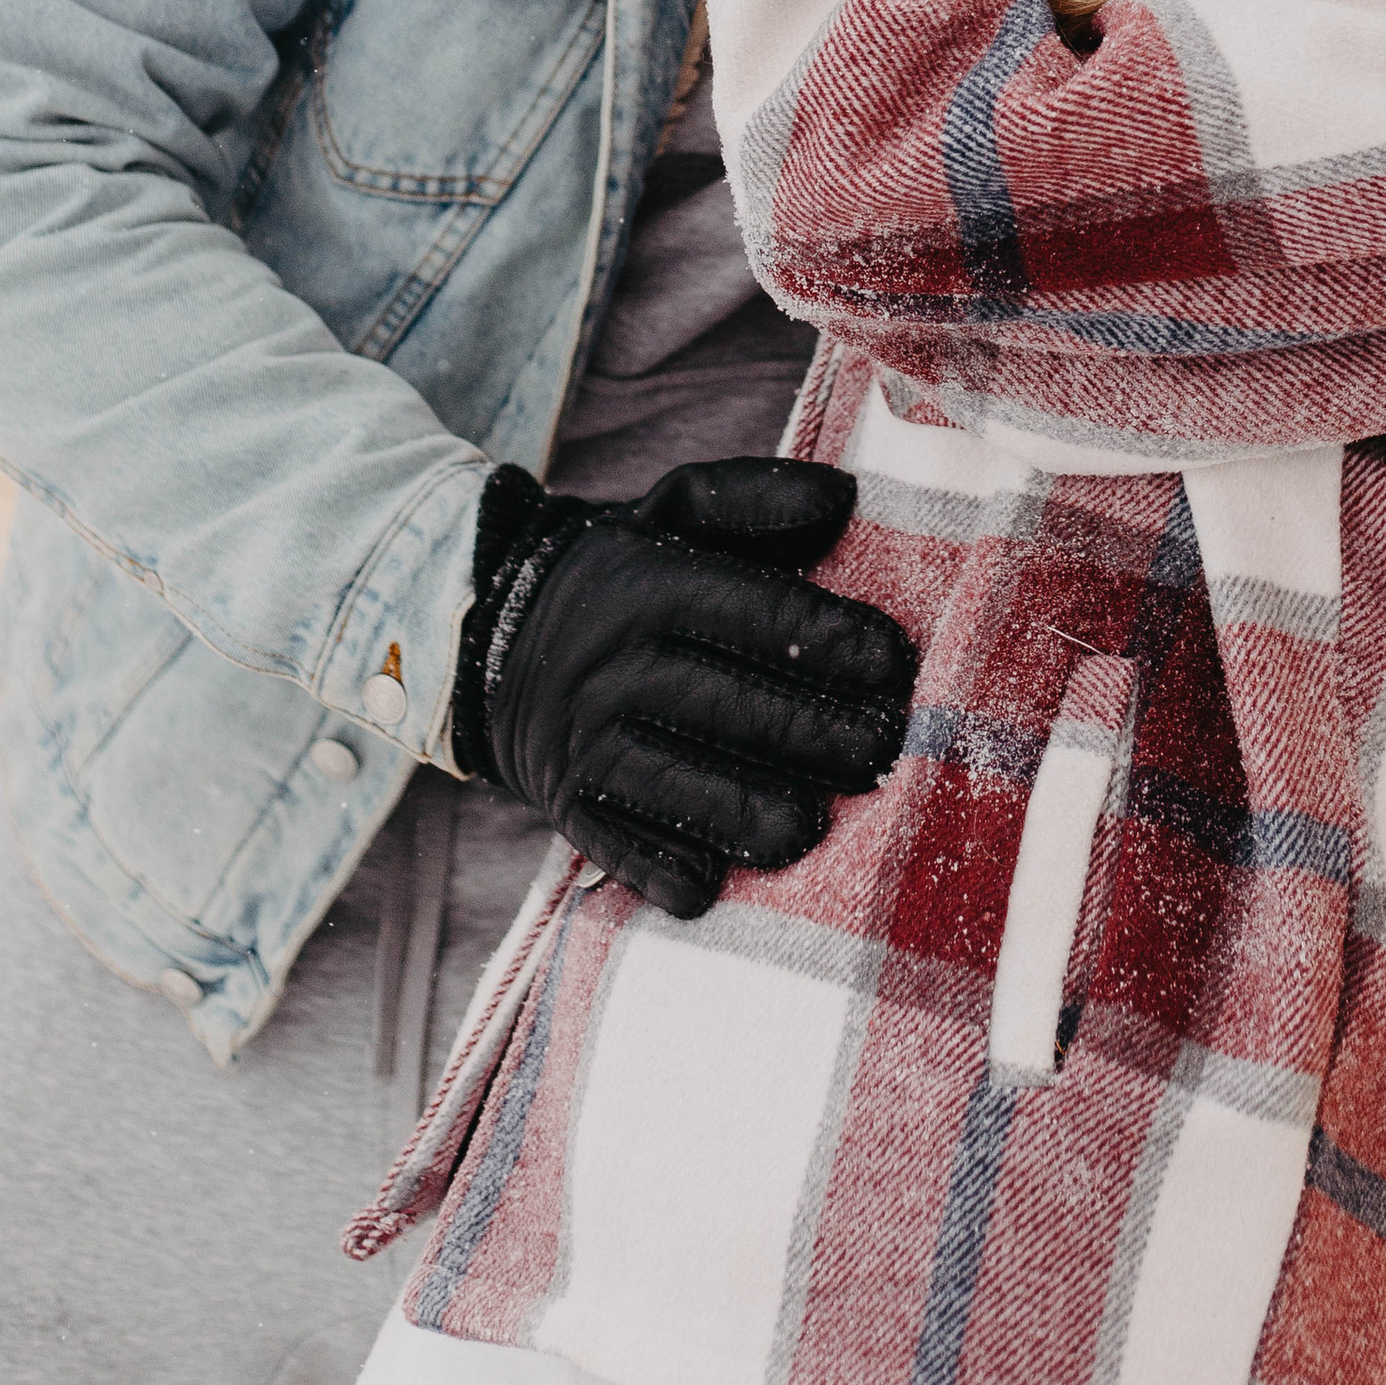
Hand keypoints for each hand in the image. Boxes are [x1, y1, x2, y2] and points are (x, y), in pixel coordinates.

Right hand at [465, 459, 916, 917]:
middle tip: (881, 752)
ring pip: (673, 782)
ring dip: (743, 813)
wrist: (492, 631)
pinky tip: (707, 888)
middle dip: (811, 733)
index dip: (829, 638)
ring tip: (811, 829)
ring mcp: (584, 740)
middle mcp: (613, 664)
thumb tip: (843, 496)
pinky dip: (656, 869)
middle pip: (726, 705)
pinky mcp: (567, 802)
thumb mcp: (672, 509)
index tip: (894, 663)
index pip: (752, 612)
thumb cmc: (622, 571)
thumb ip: (754, 499)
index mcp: (648, 584)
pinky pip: (612, 842)